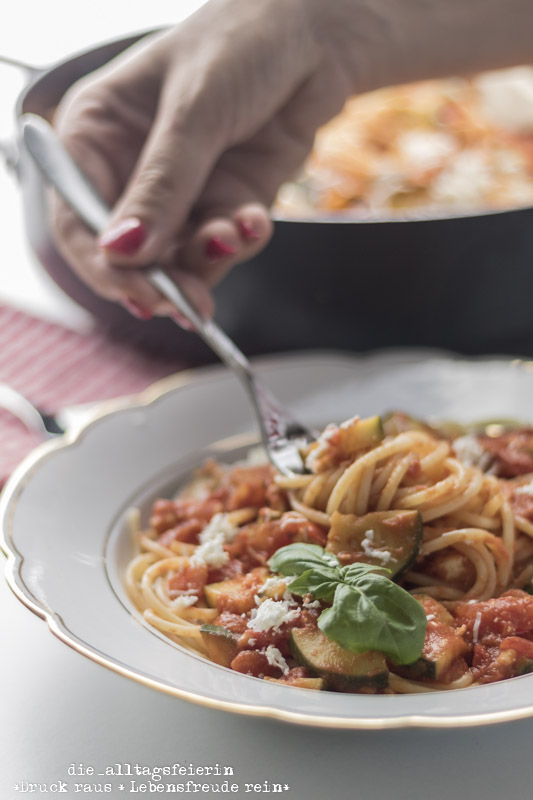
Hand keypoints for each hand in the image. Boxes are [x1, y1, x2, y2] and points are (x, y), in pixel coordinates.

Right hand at [51, 0, 351, 321]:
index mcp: (98, 134)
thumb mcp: (194, 111)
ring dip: (207, 261)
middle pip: (127, 251)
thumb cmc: (242, 43)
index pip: (77, 217)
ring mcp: (182, 191)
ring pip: (177, 258)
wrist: (317, 37)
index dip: (102, 263)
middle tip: (189, 300)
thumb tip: (122, 251)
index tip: (138, 290)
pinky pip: (222, 246)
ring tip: (235, 233)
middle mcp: (134, 169)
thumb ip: (161, 186)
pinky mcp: (224, 202)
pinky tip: (254, 220)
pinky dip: (240, 242)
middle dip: (160, 278)